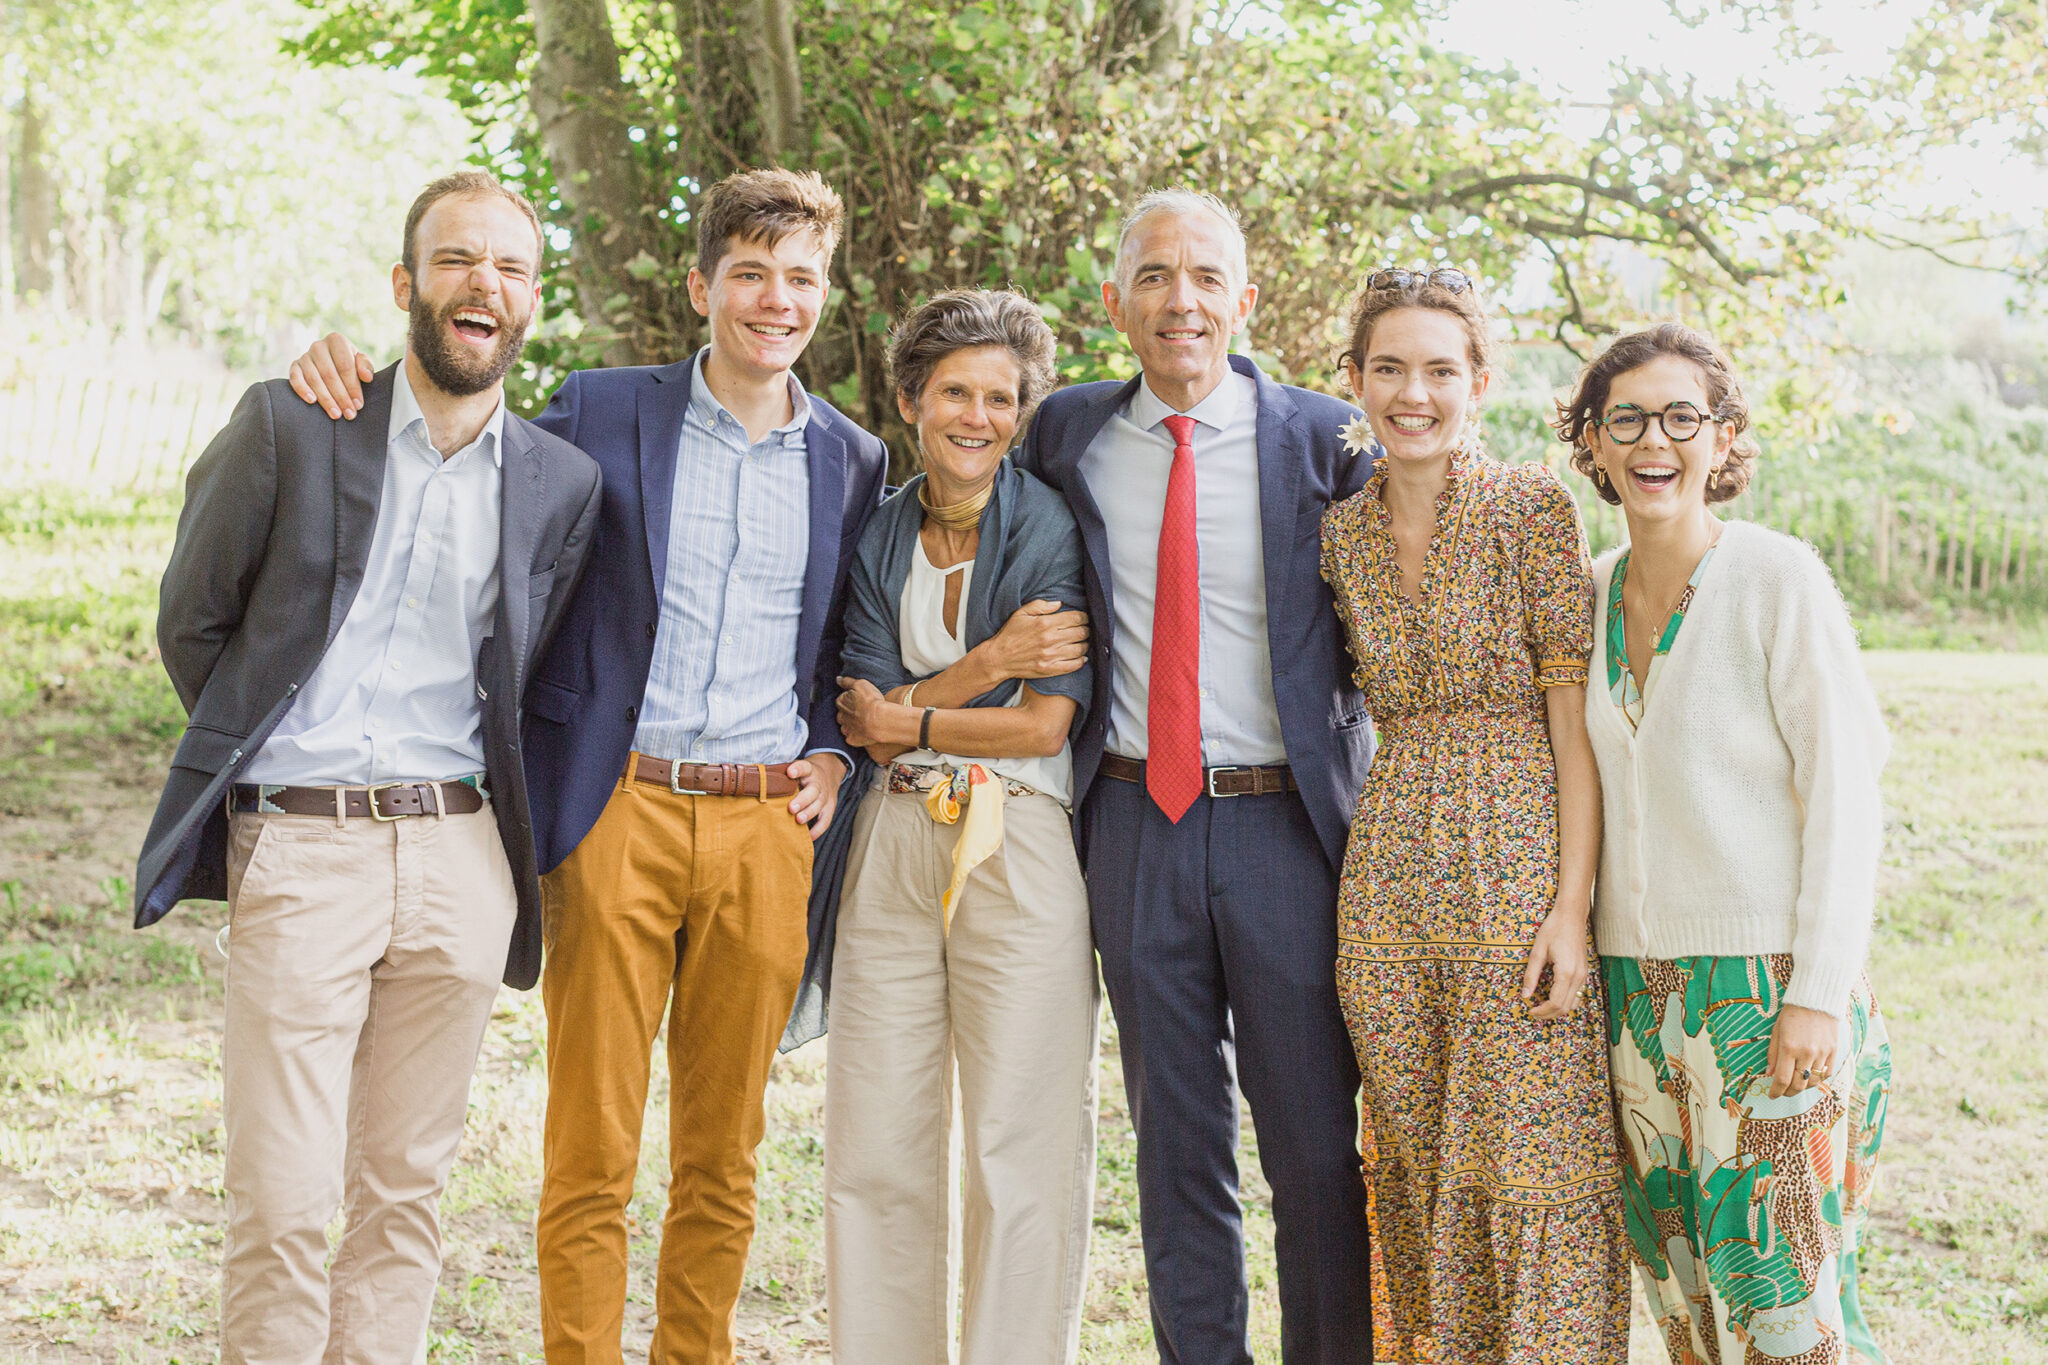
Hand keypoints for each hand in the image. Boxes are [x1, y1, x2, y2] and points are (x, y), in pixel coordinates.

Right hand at [287, 332, 374, 419]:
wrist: (332, 363)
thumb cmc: (349, 365)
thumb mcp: (361, 363)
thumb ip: (366, 367)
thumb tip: (367, 377)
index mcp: (337, 341)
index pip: (345, 366)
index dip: (353, 387)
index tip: (359, 404)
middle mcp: (318, 346)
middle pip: (330, 374)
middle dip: (341, 396)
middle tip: (349, 414)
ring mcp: (305, 356)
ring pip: (314, 379)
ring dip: (326, 399)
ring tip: (336, 414)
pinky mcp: (294, 366)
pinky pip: (295, 378)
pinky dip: (302, 389)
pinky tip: (312, 401)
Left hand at [786, 752, 846, 838]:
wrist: (828, 773)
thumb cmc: (804, 775)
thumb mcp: (796, 768)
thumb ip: (783, 775)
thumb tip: (758, 785)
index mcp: (809, 770)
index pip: (804, 767)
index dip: (798, 769)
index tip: (790, 773)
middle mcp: (818, 783)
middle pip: (813, 791)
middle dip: (803, 800)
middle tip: (791, 808)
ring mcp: (825, 796)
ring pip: (819, 805)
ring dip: (809, 813)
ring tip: (798, 821)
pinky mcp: (830, 808)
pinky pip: (825, 821)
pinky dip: (817, 830)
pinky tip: (808, 836)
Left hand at [834, 676, 896, 750]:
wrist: (880, 721)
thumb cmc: (871, 701)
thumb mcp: (861, 684)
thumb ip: (847, 681)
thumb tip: (838, 679)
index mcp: (841, 702)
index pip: (842, 700)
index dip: (851, 700)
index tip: (860, 701)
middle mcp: (840, 716)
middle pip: (842, 714)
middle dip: (849, 713)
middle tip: (862, 712)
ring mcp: (846, 729)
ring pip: (845, 727)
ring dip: (852, 725)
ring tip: (863, 723)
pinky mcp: (852, 740)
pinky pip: (851, 738)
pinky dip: (856, 736)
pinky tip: (864, 732)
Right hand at [981, 599, 1087, 679]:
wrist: (999, 658)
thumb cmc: (1010, 635)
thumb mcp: (1021, 614)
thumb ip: (1040, 605)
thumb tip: (1059, 604)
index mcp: (1045, 623)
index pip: (1076, 618)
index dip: (1083, 617)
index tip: (1083, 618)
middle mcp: (1050, 639)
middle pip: (1081, 632)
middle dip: (1086, 629)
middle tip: (1084, 629)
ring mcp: (1051, 656)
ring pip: (1080, 649)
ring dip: (1085, 644)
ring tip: (1082, 642)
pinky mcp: (1050, 669)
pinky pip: (1073, 665)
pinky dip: (1081, 660)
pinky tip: (1081, 656)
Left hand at [1520, 903, 1591, 1021]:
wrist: (1571, 916)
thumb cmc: (1553, 930)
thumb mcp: (1537, 952)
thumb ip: (1531, 975)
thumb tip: (1525, 996)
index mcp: (1566, 973)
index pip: (1556, 1003)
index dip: (1542, 1011)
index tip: (1529, 1010)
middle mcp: (1578, 977)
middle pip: (1566, 1008)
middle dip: (1548, 1014)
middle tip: (1533, 1011)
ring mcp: (1584, 976)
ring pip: (1574, 1004)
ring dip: (1558, 1009)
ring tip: (1541, 1006)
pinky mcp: (1584, 973)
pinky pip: (1578, 995)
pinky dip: (1566, 1001)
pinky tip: (1552, 997)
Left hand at [1766, 1003, 1838, 1097]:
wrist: (1816, 1001)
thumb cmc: (1792, 1015)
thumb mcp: (1776, 1032)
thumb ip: (1773, 1055)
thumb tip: (1770, 1075)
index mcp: (1789, 1048)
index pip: (1782, 1080)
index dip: (1776, 1091)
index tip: (1772, 1095)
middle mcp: (1807, 1053)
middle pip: (1799, 1085)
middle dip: (1788, 1092)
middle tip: (1783, 1092)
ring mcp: (1823, 1053)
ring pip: (1813, 1082)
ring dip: (1803, 1087)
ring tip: (1796, 1084)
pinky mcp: (1834, 1052)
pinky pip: (1826, 1074)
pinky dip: (1817, 1079)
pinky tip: (1810, 1076)